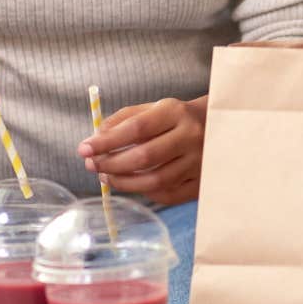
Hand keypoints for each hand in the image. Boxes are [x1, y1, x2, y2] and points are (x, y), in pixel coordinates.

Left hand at [78, 96, 206, 205]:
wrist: (218, 127)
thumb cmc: (176, 118)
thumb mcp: (153, 108)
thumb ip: (124, 119)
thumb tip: (96, 138)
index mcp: (176, 113)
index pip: (136, 128)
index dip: (107, 141)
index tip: (84, 148)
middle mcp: (190, 137)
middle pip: (144, 157)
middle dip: (111, 164)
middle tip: (92, 166)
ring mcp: (199, 163)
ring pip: (154, 181)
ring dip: (124, 182)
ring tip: (107, 176)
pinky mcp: (201, 183)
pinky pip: (167, 195)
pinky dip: (144, 193)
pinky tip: (133, 184)